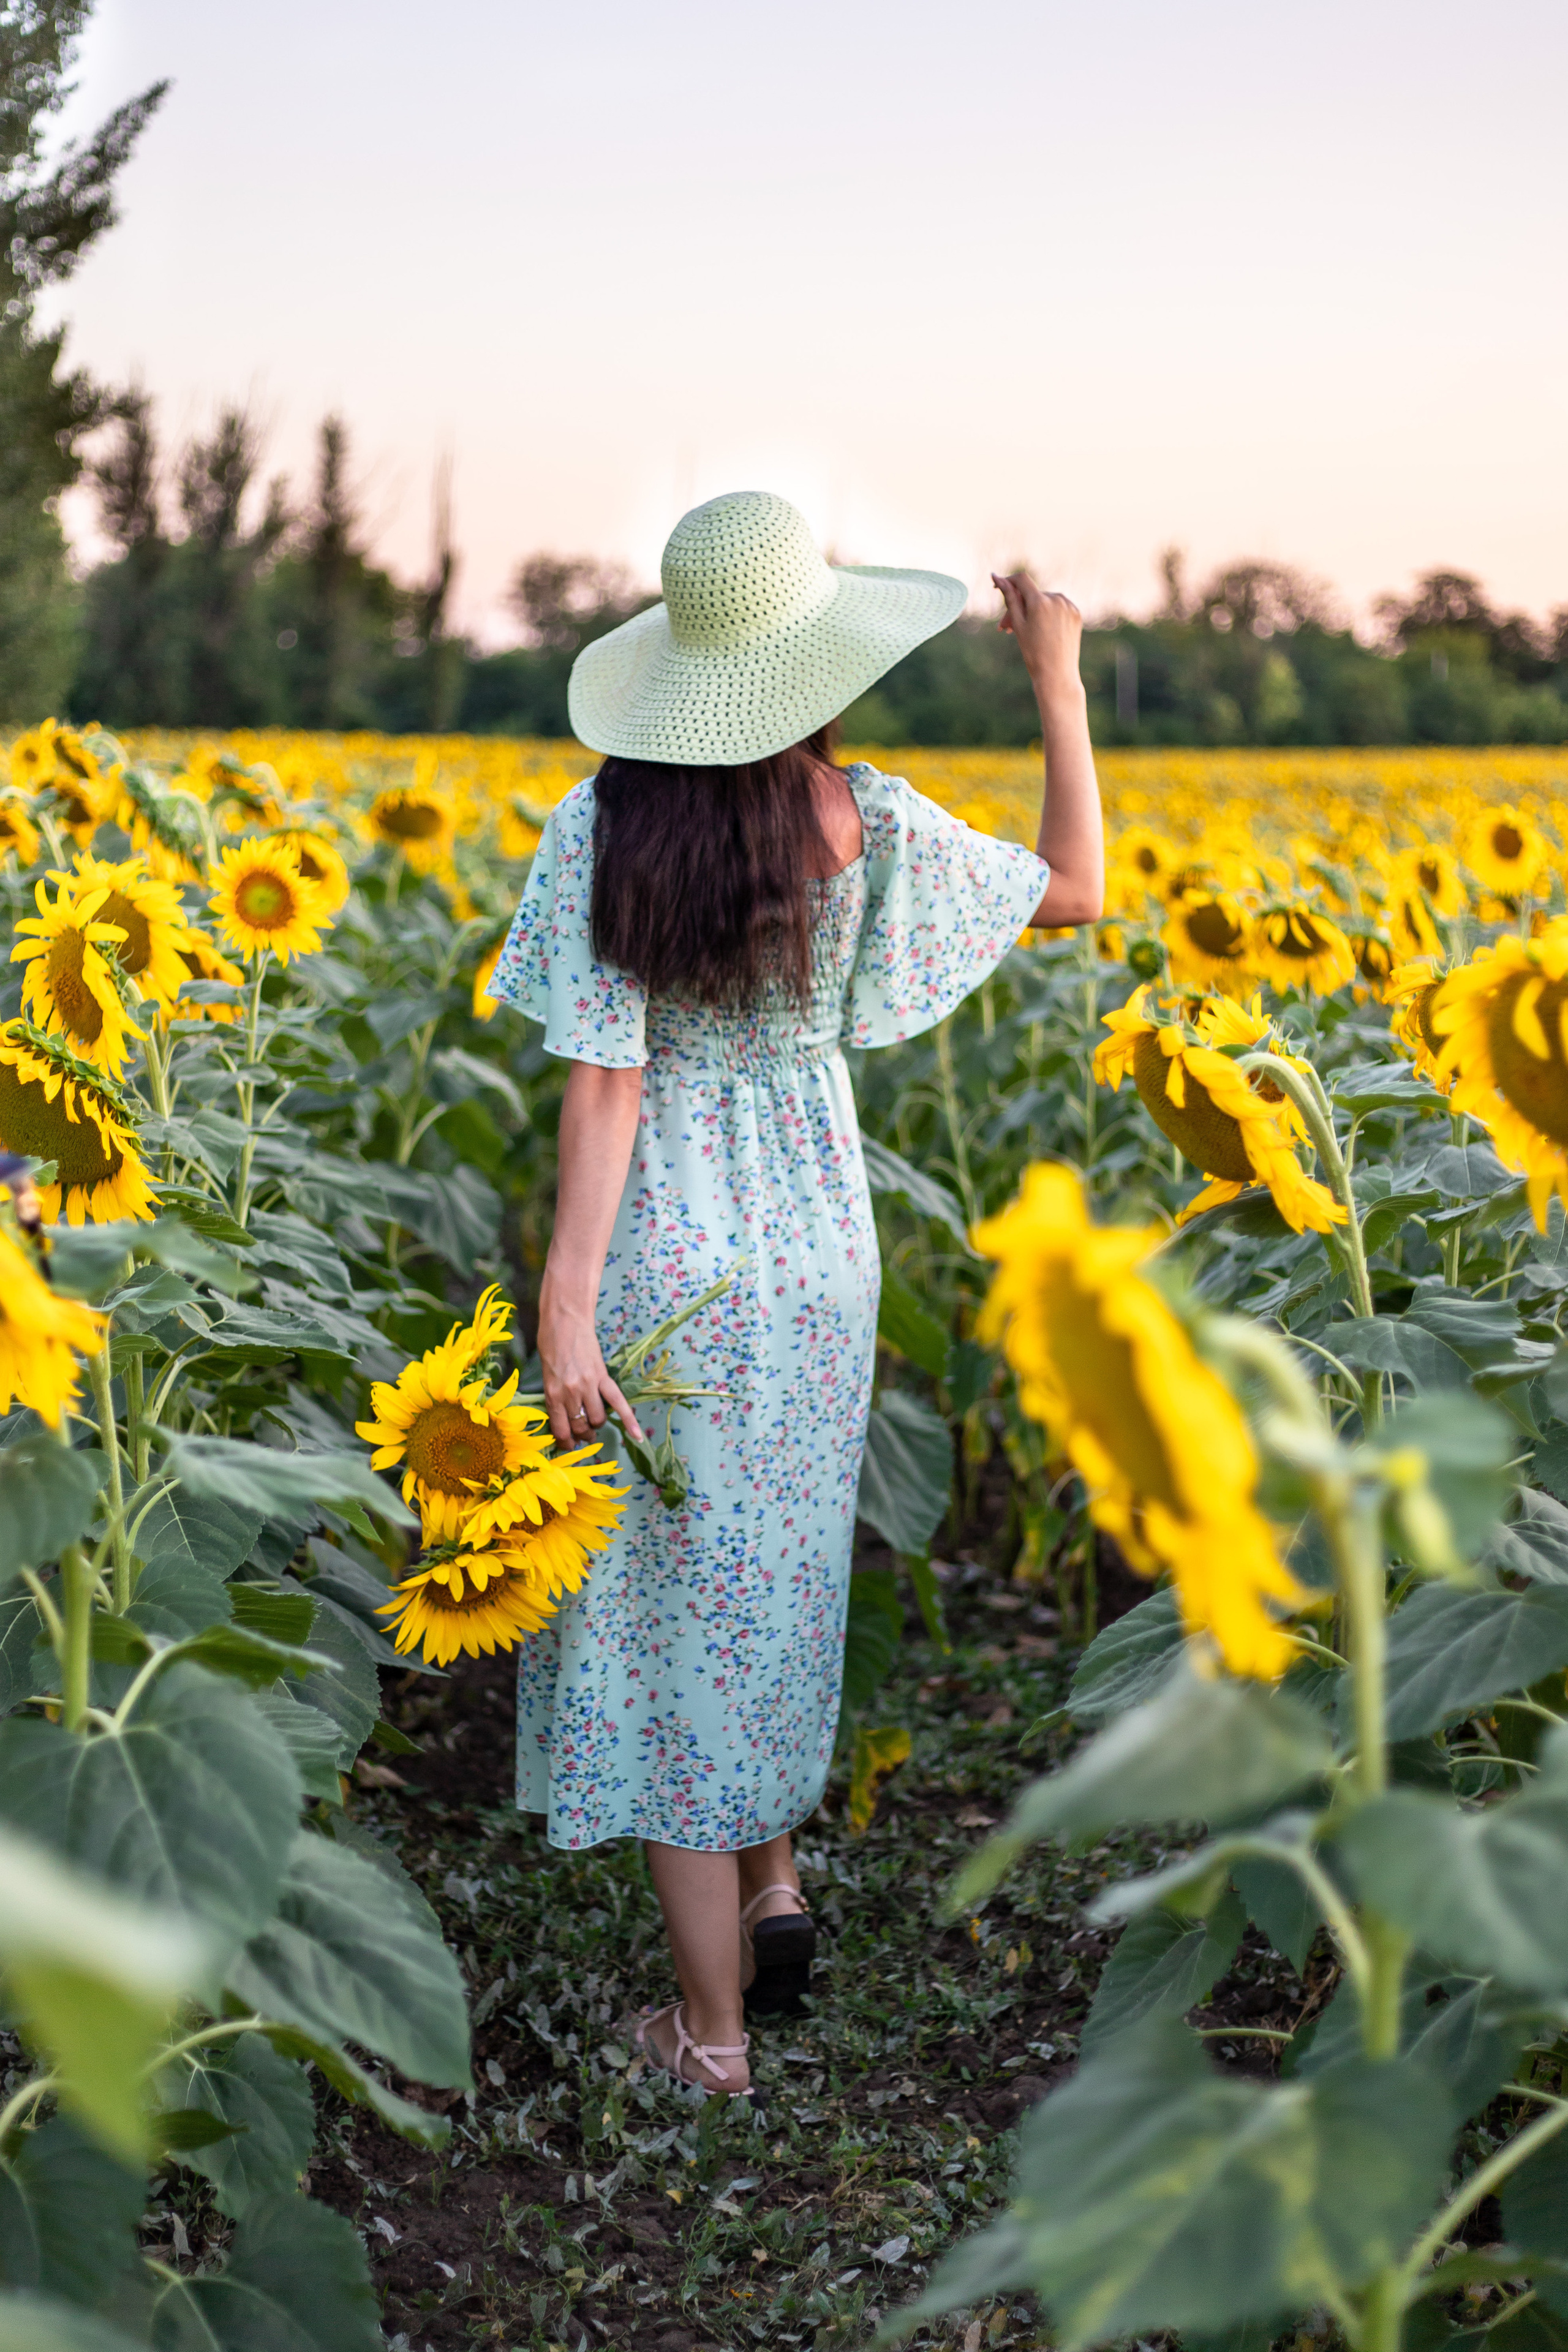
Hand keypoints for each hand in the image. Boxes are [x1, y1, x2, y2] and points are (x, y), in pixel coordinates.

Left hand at [538, 1293, 643, 1448]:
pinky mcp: (602, 1376)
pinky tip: (637, 1436)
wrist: (565, 1319)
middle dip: (583, 1435)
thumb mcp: (546, 1375)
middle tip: (584, 1434)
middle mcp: (570, 1393)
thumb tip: (565, 1418)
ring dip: (597, 1424)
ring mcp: (588, 1385)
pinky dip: (629, 1420)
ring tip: (595, 1421)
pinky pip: (619, 1403)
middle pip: (581, 1427)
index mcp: (552, 1394)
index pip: (561, 1430)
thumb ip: (555, 1396)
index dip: (566, 1442)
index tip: (569, 1445)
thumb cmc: (550, 1344)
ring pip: (598, 1418)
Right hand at [993, 572, 1083, 706]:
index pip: (1021, 580)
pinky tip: (1040, 630)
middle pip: (1032, 594)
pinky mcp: (1076, 614)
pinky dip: (1047, 614)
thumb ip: (1009, 598)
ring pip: (1044, 601)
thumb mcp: (1018, 624)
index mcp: (1040, 602)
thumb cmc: (1033, 653)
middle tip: (1005, 628)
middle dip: (1018, 607)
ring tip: (1022, 631)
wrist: (1057, 675)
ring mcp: (1069, 606)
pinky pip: (1057, 607)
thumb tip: (997, 576)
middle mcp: (1057, 599)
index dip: (1008, 581)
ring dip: (1031, 611)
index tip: (998, 587)